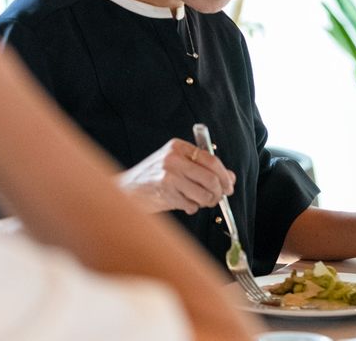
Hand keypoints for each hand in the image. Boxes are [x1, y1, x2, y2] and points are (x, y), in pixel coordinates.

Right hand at [119, 138, 236, 214]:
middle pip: (211, 178)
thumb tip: (230, 178)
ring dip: (207, 202)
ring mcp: (168, 176)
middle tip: (218, 197)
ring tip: (201, 201)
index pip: (211, 160)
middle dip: (219, 192)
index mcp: (178, 147)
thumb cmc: (153, 178)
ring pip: (203, 194)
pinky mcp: (165, 193)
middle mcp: (173, 159)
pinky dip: (192, 208)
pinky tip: (185, 204)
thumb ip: (202, 169)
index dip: (225, 175)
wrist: (126, 191)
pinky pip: (190, 204)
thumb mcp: (177, 165)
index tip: (229, 185)